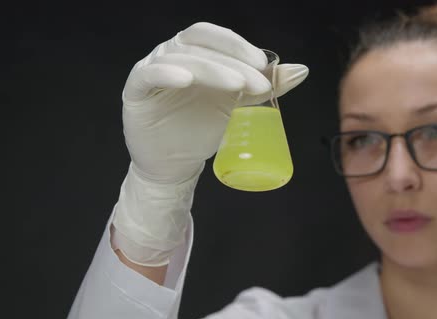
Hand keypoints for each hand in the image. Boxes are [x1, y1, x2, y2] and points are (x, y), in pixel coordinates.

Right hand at [112, 22, 308, 265]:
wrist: (177, 163)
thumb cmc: (204, 129)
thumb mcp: (240, 105)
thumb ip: (266, 86)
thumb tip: (301, 70)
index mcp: (197, 53)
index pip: (216, 38)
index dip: (239, 46)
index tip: (264, 67)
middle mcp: (173, 55)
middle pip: (201, 45)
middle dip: (233, 62)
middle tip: (258, 83)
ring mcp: (153, 70)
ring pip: (180, 58)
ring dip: (212, 69)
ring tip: (236, 86)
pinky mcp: (136, 91)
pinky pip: (148, 74)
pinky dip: (166, 73)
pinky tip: (186, 79)